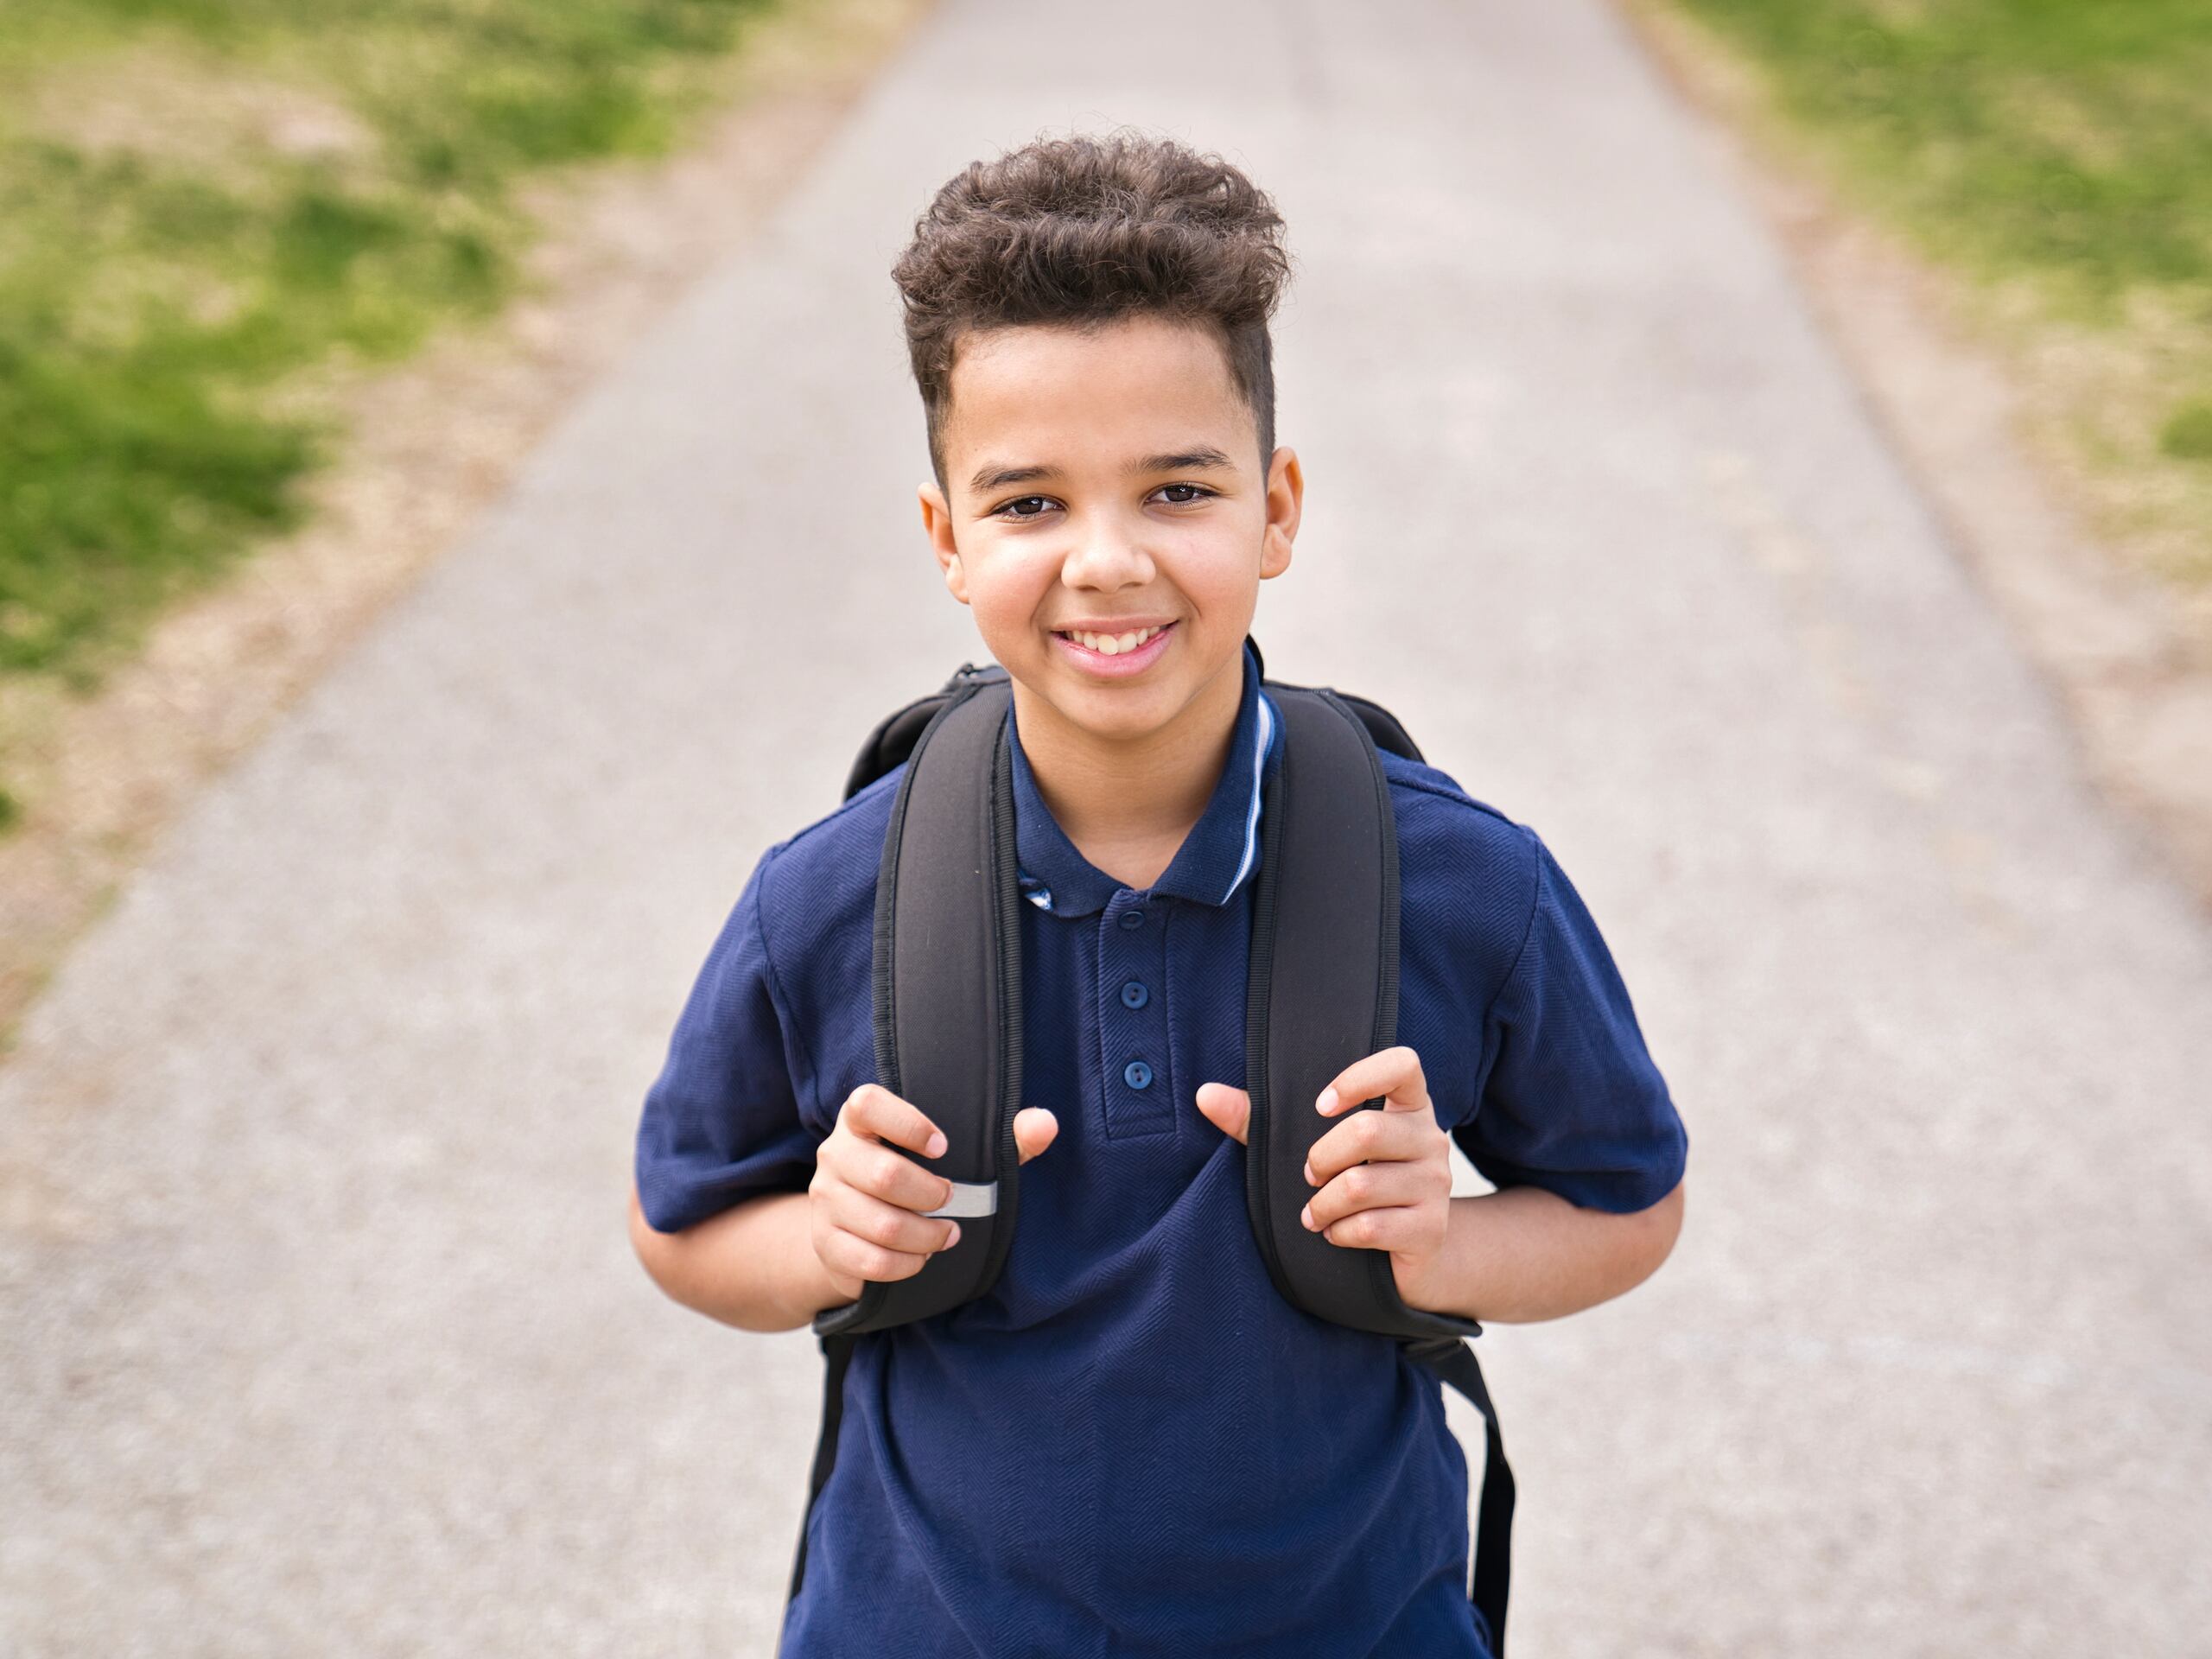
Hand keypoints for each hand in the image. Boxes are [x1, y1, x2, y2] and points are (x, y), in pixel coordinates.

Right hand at [810, 1084, 1057, 1301]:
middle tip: (952, 1199)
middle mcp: (835, 1154)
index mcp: (861, 1120)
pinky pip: (870, 1261)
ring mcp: (825, 1200)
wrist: (855, 1227)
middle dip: (932, 1195)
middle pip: (883, 1174)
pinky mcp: (826, 1243)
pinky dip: (906, 1264)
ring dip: (926, 1236)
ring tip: (947, 1234)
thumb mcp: (959, 1153)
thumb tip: (1045, 1124)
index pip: (868, 1104)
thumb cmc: (917, 1177)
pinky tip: (922, 1256)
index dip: (906, 1122)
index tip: (943, 1146)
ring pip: (882, 1225)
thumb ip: (1005, 1138)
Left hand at [1195, 1044, 1452, 1303]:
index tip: (1319, 1105)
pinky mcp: (1431, 1229)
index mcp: (1408, 1105)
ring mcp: (1436, 1184)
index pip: (1402, 1064)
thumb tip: (1204, 1094)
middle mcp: (1430, 1138)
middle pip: (1368, 1130)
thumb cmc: (1353, 1184)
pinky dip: (1339, 1234)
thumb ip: (1259, 1121)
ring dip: (1322, 1204)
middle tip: (1307, 1176)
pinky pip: (1372, 1226)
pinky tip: (1335, 1234)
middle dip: (1320, 1157)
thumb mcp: (1311, 1147)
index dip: (1360, 1077)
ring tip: (1313, 1213)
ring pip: (1362, 1184)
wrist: (1411, 1253)